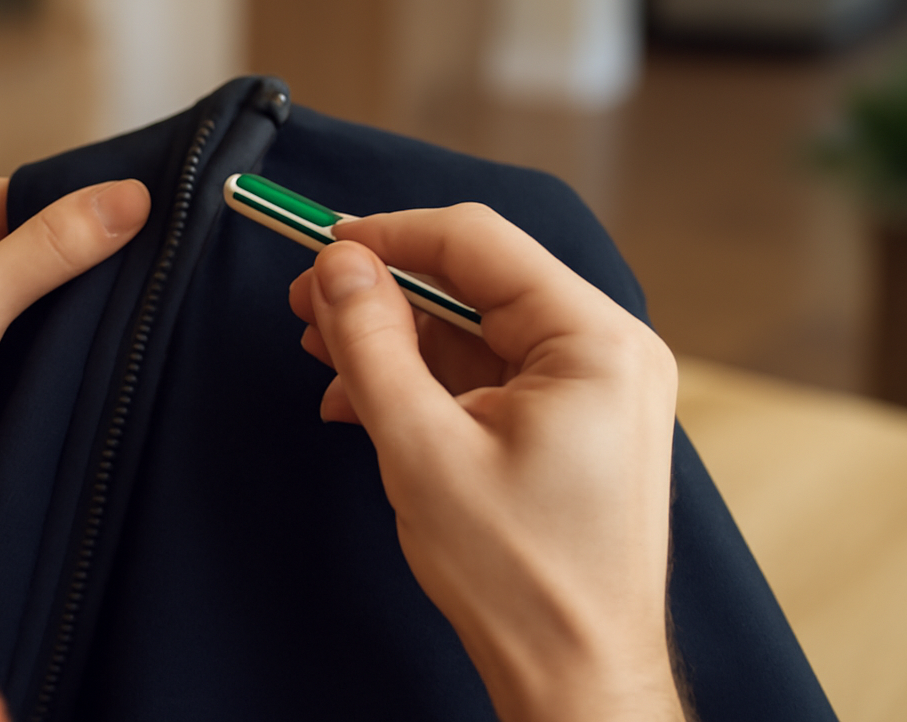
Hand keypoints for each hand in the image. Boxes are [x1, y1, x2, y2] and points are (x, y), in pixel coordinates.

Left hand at [0, 177, 149, 538]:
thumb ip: (46, 253)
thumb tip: (130, 198)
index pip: (53, 192)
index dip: (108, 215)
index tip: (176, 236)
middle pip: (67, 245)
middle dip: (109, 272)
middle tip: (172, 295)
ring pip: (68, 298)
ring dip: (97, 321)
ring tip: (151, 335)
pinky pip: (57, 343)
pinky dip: (82, 355)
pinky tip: (118, 367)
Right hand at [289, 204, 683, 721]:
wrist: (574, 677)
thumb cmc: (520, 579)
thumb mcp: (422, 447)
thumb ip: (372, 343)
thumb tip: (338, 264)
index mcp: (595, 343)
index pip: (478, 243)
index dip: (389, 235)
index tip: (320, 247)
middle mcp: (606, 352)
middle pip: (474, 282)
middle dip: (384, 292)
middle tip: (307, 305)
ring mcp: (591, 389)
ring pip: (472, 328)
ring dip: (393, 339)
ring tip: (322, 353)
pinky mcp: (569, 423)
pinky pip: (483, 373)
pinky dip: (421, 379)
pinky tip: (360, 402)